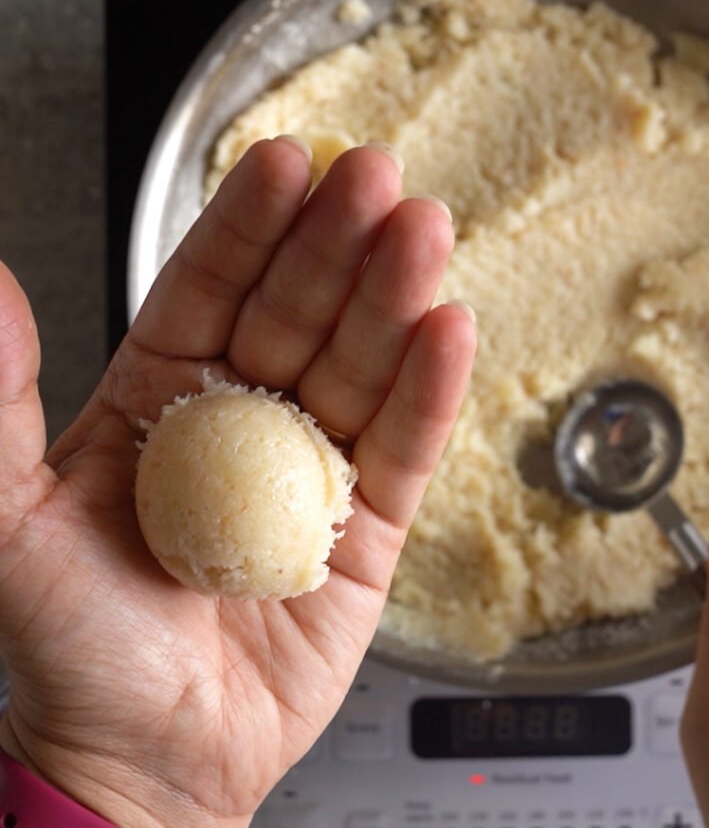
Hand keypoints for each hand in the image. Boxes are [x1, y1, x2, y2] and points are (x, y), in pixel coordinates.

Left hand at [0, 137, 475, 827]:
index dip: (249, 224)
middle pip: (301, 309)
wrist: (145, 762)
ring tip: (423, 232)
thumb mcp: (7, 519)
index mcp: (165, 394)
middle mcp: (247, 415)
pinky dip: (430, 390)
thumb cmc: (71, 649)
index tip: (283, 160)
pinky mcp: (372, 523)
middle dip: (337, 241)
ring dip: (395, 297)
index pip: (211, 285)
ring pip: (363, 363)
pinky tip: (448, 329)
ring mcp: (316, 464)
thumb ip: (0, 401)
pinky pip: (405, 446)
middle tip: (374, 176)